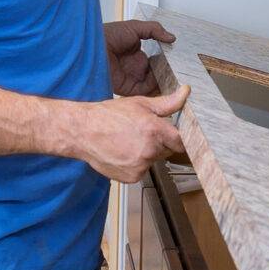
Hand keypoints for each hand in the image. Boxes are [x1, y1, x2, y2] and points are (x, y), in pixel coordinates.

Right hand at [68, 83, 189, 182]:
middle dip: (160, 143)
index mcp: (154, 130)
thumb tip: (186, 92)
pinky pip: (141, 170)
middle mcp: (149, 150)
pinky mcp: (132, 177)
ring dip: (147, 154)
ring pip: (153, 160)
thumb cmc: (109, 115)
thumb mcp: (140, 104)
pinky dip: (135, 164)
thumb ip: (167, 103)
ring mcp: (140, 166)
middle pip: (167, 150)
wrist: (83, 131)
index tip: (177, 136)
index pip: (181, 141)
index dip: (180, 138)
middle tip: (142, 133)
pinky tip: (122, 153)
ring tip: (128, 142)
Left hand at [104, 18, 176, 95]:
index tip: (177, 62)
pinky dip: (155, 91)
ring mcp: (132, 78)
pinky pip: (144, 92)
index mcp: (136, 53)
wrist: (92, 48)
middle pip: (156, 74)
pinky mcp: (128, 88)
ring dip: (163, 83)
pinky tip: (165, 85)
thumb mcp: (134, 27)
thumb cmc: (108, 35)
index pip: (155, 61)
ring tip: (176, 80)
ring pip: (152, 85)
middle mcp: (134, 67)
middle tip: (180, 73)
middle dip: (167, 75)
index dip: (166, 62)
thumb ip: (154, 30)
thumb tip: (171, 37)